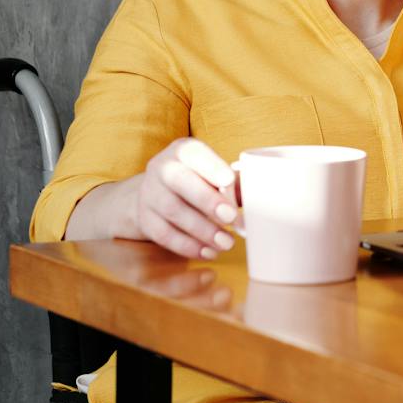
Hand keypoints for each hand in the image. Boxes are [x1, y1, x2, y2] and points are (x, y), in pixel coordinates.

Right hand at [133, 138, 239, 260]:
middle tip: (231, 218)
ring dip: (202, 229)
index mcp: (182, 151)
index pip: (192, 152)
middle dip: (206, 200)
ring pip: (172, 210)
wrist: (156, 194)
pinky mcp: (145, 219)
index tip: (228, 180)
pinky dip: (188, 246)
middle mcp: (161, 168)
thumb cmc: (197, 183)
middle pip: (178, 180)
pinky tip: (208, 252)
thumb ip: (233, 184)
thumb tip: (257, 199)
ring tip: (226, 242)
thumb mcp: (213, 175)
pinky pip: (164, 234)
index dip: (210, 166)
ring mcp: (149, 194)